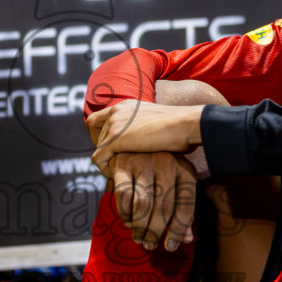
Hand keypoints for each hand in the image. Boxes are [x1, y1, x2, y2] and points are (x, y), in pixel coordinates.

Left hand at [87, 100, 204, 175]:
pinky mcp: (115, 139)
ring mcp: (115, 124)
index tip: (112, 149)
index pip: (98, 118)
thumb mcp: (158, 124)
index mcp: (126, 105)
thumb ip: (145, 129)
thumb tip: (147, 143)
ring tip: (118, 172)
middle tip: (115, 163)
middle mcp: (117, 110)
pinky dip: (104, 169)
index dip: (99, 134)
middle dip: (103, 150)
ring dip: (106, 161)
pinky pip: (98, 158)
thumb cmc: (182, 128)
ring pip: (97, 147)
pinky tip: (116, 176)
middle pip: (95, 133)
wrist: (186, 124)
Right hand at [106, 151, 198, 251]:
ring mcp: (144, 162)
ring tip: (139, 238)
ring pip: (142, 205)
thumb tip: (187, 239)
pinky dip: (125, 213)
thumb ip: (183, 210)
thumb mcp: (176, 184)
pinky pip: (123, 196)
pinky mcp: (123, 164)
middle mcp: (167, 164)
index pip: (186, 206)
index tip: (170, 247)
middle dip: (155, 232)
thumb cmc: (160, 170)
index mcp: (185, 170)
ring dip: (139, 227)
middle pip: (164, 208)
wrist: (133, 140)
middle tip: (149, 245)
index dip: (178, 231)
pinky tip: (128, 221)